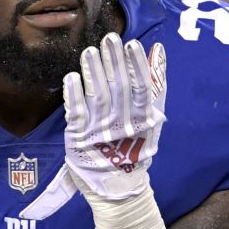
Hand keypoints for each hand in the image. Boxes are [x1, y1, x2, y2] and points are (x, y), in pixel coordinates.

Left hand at [23, 33, 166, 219]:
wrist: (117, 190)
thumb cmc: (135, 148)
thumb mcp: (152, 118)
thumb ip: (155, 85)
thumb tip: (157, 50)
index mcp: (142, 119)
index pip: (140, 88)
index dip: (136, 66)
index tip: (132, 44)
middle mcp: (122, 124)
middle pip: (118, 88)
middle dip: (113, 62)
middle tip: (109, 38)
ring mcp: (100, 131)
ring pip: (97, 97)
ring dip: (93, 73)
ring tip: (89, 51)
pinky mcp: (79, 138)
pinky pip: (76, 113)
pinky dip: (73, 95)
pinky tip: (71, 76)